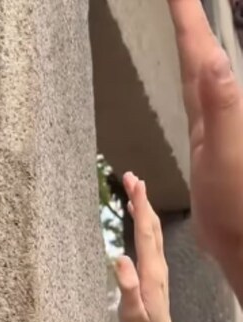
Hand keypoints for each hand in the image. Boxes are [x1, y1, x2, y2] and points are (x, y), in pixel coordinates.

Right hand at [114, 172, 201, 321]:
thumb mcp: (132, 312)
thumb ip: (128, 287)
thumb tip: (120, 259)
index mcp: (151, 271)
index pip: (146, 232)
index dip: (141, 206)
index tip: (135, 184)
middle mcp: (157, 264)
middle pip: (151, 225)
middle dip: (142, 199)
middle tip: (130, 177)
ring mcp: (157, 265)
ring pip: (152, 229)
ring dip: (144, 206)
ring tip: (134, 187)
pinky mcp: (153, 268)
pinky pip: (150, 237)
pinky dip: (144, 220)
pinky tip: (138, 214)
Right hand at [166, 0, 242, 257]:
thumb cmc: (238, 206)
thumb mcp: (229, 155)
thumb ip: (224, 108)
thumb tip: (216, 60)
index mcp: (219, 106)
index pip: (200, 51)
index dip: (188, 17)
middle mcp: (218, 108)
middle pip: (200, 52)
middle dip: (189, 18)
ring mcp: (214, 122)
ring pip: (200, 68)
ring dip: (192, 40)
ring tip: (182, 17)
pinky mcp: (209, 138)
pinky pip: (198, 91)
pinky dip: (193, 71)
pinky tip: (193, 71)